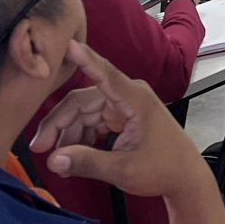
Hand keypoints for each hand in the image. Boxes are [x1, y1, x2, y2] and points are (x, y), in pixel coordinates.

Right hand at [29, 40, 216, 201]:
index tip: (68, 44)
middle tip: (40, 147)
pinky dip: (80, 137)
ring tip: (58, 160)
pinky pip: (92, 121)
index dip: (84, 60)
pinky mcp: (122, 117)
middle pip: (81, 102)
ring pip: (83, 113)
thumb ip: (87, 163)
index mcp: (135, 100)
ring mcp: (124, 106)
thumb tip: (53, 160)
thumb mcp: (123, 170)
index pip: (104, 74)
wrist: (184, 179)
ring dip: (68, 134)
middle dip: (59, 124)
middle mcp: (128, 96)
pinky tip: (71, 156)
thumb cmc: (164, 169)